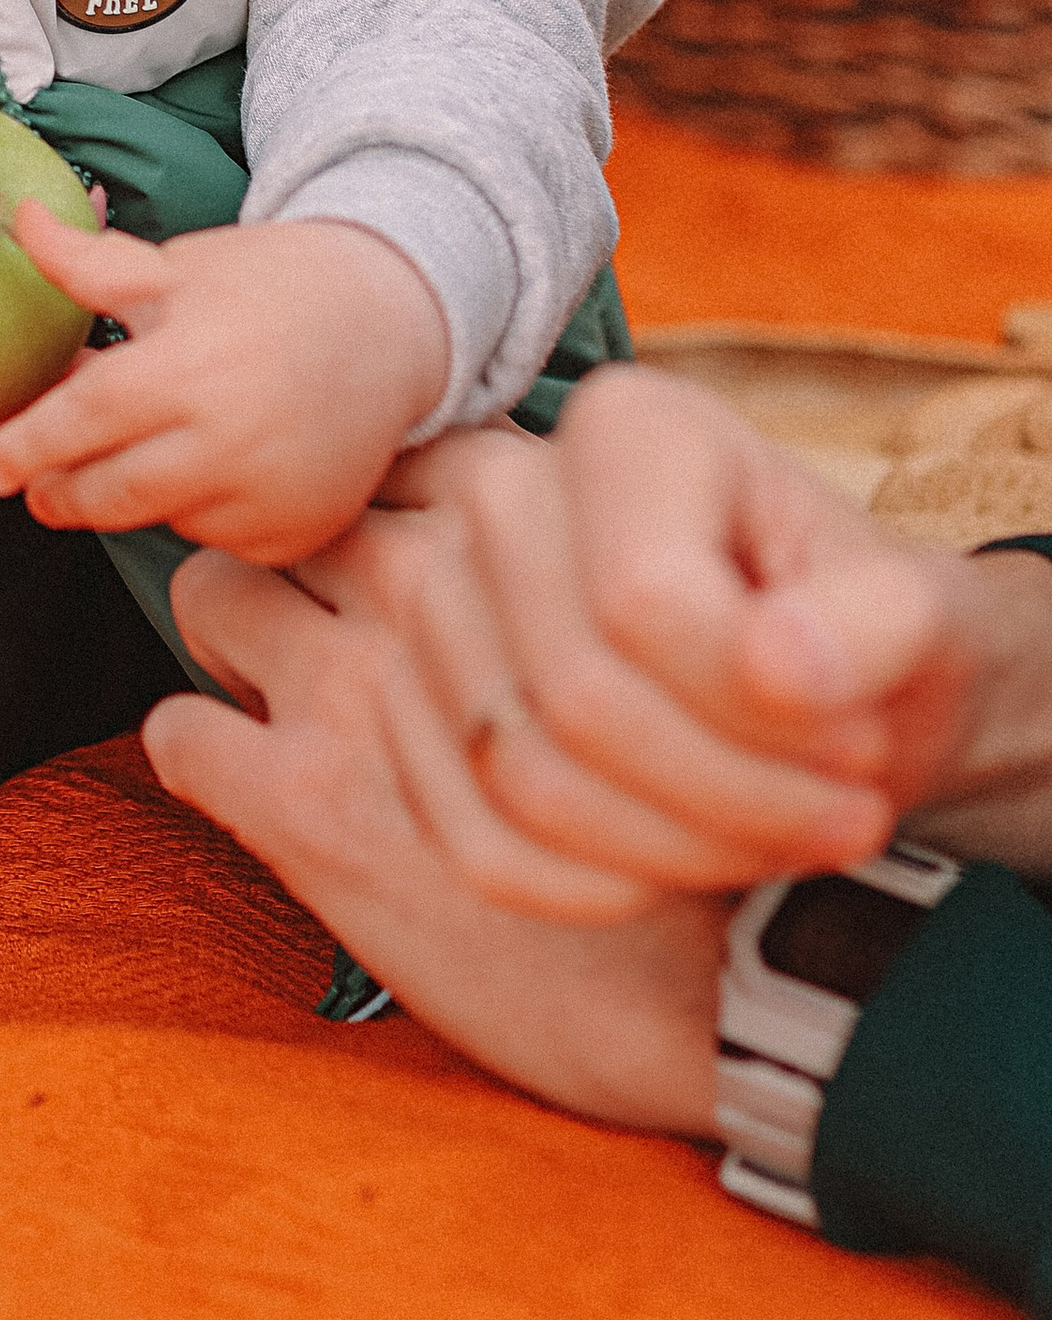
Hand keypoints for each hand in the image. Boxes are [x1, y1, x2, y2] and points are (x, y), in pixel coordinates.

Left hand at [0, 209, 450, 564]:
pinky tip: (216, 464)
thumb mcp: (178, 267)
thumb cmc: (271, 286)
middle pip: (109, 493)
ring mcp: (268, 497)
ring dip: (132, 493)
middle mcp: (231, 442)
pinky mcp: (294, 535)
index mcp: (191, 366)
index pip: (86, 420)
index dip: (29, 445)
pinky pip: (215, 540)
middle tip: (37, 480)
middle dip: (60, 491)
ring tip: (153, 443)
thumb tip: (16, 220)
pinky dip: (198, 510)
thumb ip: (90, 265)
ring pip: (158, 518)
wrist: (391, 327)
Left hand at [145, 544, 725, 1134]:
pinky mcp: (306, 805)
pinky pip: (183, 735)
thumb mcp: (664, 626)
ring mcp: (353, 685)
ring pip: (212, 595)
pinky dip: (203, 751)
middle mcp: (420, 575)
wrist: (744, 977)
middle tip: (338, 640)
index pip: (384, 466)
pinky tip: (264, 787)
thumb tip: (501, 527)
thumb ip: (569, 560)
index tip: (404, 573)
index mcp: (515, 509)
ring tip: (294, 701)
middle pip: (293, 519)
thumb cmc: (732, 802)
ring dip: (239, 641)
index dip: (383, 516)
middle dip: (302, 569)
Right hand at [352, 368, 1051, 909]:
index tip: (857, 749)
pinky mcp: (402, 693)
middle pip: (579, 698)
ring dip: (669, 853)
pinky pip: (466, 835)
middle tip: (839, 823)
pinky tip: (668, 878)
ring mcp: (429, 591)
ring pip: (520, 775)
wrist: (808, 676)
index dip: (759, 714)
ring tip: (769, 843)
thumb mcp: (915, 611)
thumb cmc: (856, 632)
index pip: (645, 601)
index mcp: (628, 430)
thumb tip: (781, 667)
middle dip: (731, 802)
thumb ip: (876, 621)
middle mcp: (498, 487)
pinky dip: (580, 888)